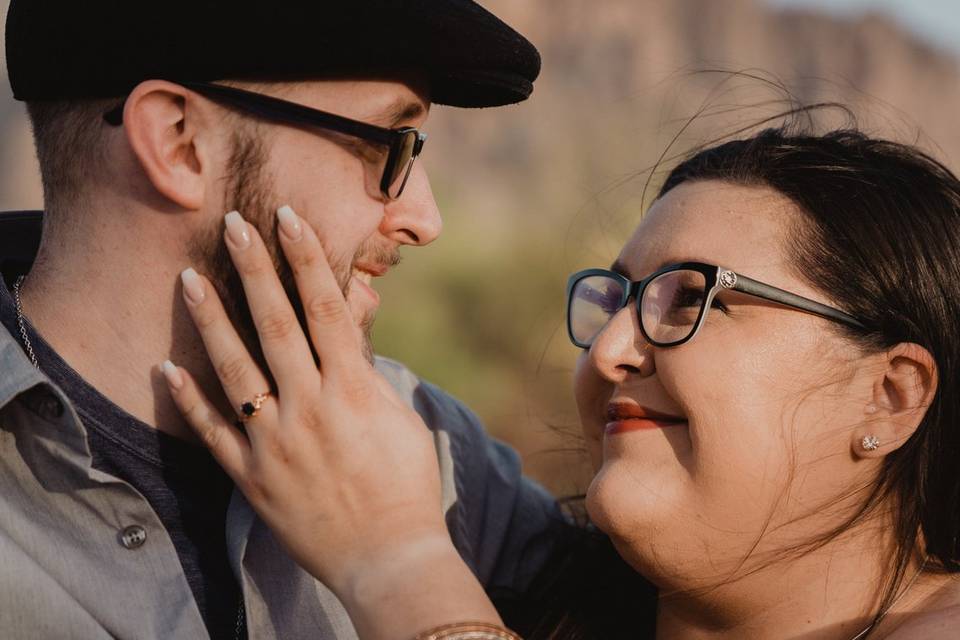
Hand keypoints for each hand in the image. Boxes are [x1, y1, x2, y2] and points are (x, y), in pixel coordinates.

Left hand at [160, 207, 499, 636]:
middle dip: (255, 270)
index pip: (327, 309)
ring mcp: (276, 442)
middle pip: (276, 325)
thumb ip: (368, 369)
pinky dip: (189, 401)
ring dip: (212, 321)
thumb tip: (350, 322)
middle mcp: (311, 407)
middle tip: (232, 226)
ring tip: (189, 279)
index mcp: (353, 390)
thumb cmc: (406, 485)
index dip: (307, 259)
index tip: (289, 219)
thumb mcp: (400, 419)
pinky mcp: (252, 478)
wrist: (388, 557)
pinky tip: (165, 367)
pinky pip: (213, 434)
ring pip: (236, 370)